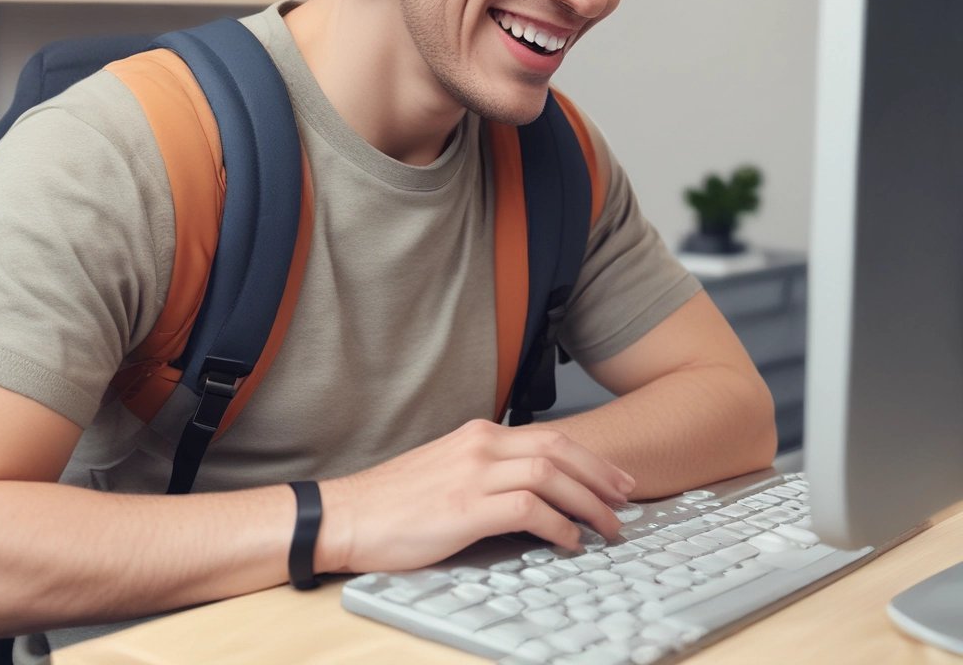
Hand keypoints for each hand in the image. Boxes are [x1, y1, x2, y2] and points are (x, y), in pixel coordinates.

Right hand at [317, 419, 634, 574]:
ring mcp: (473, 474)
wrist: (348, 514)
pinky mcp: (465, 508)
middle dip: (601, 475)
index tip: (614, 477)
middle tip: (627, 498)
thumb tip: (532, 489)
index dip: (590, 457)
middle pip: (559, 450)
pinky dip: (559, 525)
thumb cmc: (395, 500)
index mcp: (478, 434)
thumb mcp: (448, 469)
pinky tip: (570, 542)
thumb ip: (488, 470)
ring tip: (609, 527)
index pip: (549, 437)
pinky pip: (529, 509)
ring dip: (589, 503)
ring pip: (551, 476)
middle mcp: (480, 445)